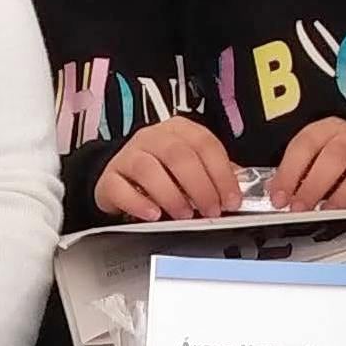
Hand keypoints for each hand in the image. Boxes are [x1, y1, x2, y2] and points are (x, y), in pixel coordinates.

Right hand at [93, 118, 245, 223]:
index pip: (204, 144)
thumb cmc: (161, 172)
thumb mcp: (191, 167)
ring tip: (184, 215)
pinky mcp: (109, 177)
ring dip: (171, 195)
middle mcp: (152, 137)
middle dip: (199, 186)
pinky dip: (138, 203)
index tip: (230, 199)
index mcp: (178, 130)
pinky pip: (120, 187)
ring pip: (148, 168)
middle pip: (178, 154)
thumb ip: (213, 174)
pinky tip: (153, 214)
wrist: (120, 177)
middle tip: (210, 211)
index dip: (221, 173)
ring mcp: (128, 155)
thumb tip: (236, 189)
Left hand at [269, 117, 345, 214]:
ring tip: (331, 210)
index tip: (279, 198)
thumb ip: (294, 176)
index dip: (289, 172)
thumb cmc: (335, 163)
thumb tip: (275, 195)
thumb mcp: (310, 163)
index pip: (306, 144)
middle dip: (315, 184)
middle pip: (337, 153)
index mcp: (328, 129)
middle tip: (302, 208)